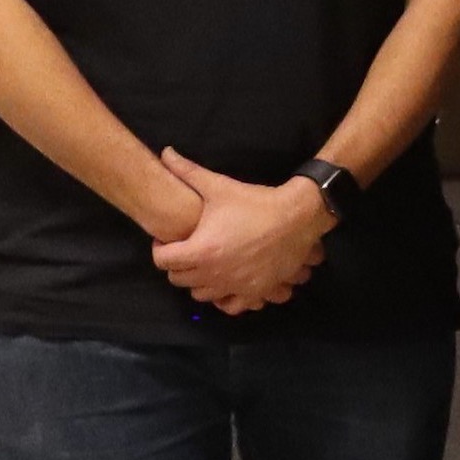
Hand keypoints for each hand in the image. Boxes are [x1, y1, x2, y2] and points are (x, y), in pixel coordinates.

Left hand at [149, 154, 332, 314]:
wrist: (298, 216)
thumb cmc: (255, 203)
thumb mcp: (219, 186)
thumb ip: (187, 171)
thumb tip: (164, 152)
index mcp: (201, 250)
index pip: (162, 261)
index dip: (161, 249)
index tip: (170, 240)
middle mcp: (215, 274)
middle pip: (178, 279)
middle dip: (179, 265)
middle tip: (189, 250)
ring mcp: (236, 286)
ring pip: (202, 296)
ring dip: (200, 283)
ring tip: (207, 266)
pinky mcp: (256, 292)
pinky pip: (232, 307)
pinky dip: (226, 300)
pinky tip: (229, 284)